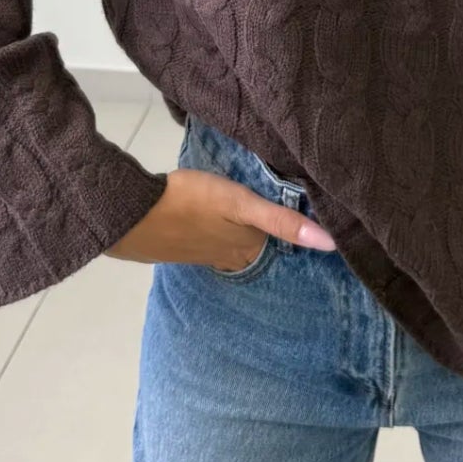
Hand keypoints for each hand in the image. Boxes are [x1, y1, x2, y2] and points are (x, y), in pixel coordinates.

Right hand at [105, 167, 336, 271]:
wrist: (131, 213)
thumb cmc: (191, 203)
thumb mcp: (241, 204)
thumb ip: (283, 220)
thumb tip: (332, 244)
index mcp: (248, 249)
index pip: (284, 244)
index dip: (300, 233)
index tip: (324, 222)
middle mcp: (231, 258)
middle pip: (262, 246)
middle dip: (278, 234)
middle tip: (300, 211)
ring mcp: (206, 252)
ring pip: (239, 242)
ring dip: (252, 232)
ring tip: (267, 214)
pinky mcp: (184, 243)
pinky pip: (216, 237)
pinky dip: (226, 230)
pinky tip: (224, 218)